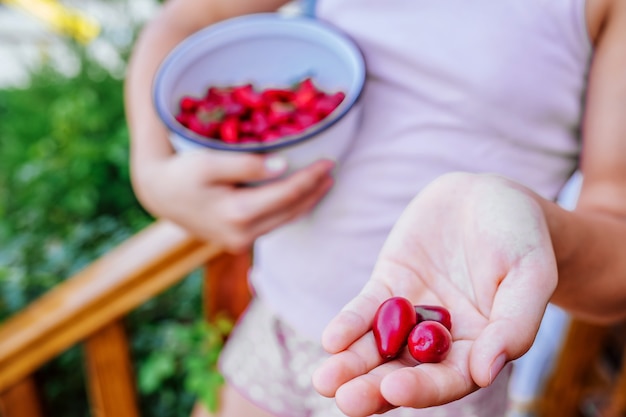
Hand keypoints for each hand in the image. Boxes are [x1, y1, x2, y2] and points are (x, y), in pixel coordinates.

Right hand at [132, 147, 335, 251]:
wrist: (159, 194)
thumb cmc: (182, 172)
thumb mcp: (210, 162)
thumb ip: (247, 165)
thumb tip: (284, 167)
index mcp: (237, 214)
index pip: (287, 194)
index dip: (311, 177)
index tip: (329, 161)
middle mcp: (242, 235)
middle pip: (291, 211)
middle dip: (314, 191)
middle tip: (332, 171)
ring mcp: (240, 242)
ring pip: (284, 221)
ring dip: (306, 202)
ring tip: (323, 183)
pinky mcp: (238, 242)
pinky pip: (272, 224)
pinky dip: (289, 209)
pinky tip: (299, 196)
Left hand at [312, 172, 557, 416]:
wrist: (489, 195)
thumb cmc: (521, 236)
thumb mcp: (530, 274)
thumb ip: (514, 324)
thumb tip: (484, 372)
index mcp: (480, 346)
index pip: (449, 378)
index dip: (422, 388)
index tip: (394, 390)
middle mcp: (441, 337)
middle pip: (405, 371)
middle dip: (374, 388)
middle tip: (347, 401)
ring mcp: (412, 312)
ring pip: (378, 347)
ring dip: (352, 364)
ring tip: (324, 381)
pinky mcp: (389, 285)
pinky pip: (367, 310)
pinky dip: (350, 324)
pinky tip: (332, 340)